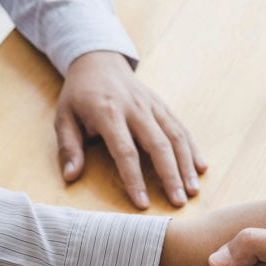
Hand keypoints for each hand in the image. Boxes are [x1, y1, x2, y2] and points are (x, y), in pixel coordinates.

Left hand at [56, 51, 206, 208]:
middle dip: (171, 176)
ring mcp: (153, 106)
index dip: (134, 178)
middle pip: (159, 145)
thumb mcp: (64, 117)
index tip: (142, 203)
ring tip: (193, 190)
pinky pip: (181, 128)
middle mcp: (136, 108)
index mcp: (108, 112)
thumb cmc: (79, 95)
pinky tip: (201, 168)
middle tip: (179, 202)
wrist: (98, 61)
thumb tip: (71, 177)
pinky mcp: (163, 106)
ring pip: (175, 137)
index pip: (125, 151)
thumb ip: (69, 147)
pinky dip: (193, 149)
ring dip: (186, 165)